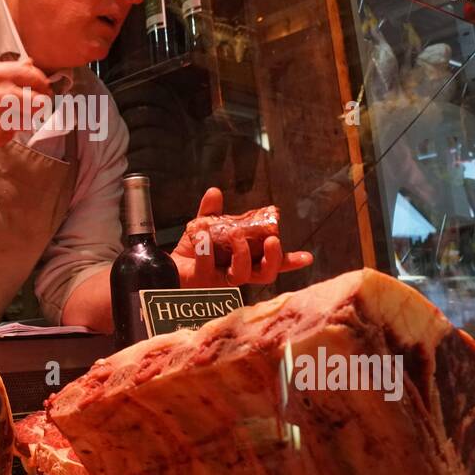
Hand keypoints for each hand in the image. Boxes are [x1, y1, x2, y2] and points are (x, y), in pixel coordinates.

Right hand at [0, 58, 52, 152]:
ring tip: (2, 115)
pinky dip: (2, 132)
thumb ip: (7, 71)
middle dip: (40, 105)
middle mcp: (1, 96)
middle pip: (39, 103)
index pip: (33, 77)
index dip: (42, 83)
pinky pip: (8, 136)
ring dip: (20, 119)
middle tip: (35, 106)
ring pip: (26, 121)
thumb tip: (30, 64)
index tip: (43, 88)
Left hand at [172, 187, 313, 287]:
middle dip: (273, 259)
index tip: (306, 256)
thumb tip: (215, 192)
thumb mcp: (204, 227)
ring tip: (235, 234)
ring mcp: (222, 280)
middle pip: (265, 274)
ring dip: (242, 253)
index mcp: (245, 260)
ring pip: (242, 274)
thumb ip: (212, 212)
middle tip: (272, 241)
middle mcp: (238, 273)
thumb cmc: (192, 252)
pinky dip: (205, 249)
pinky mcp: (203, 282)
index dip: (290, 261)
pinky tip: (202, 234)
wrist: (167, 269)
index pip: (272, 263)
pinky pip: (208, 266)